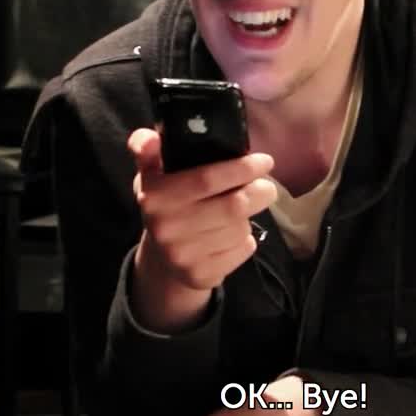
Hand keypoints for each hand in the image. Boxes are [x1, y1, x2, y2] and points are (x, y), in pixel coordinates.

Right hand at [127, 128, 277, 330]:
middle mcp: (165, 227)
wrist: (162, 258)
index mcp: (155, 195)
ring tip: (242, 211)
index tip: (264, 161)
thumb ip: (147, 148)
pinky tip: (233, 235)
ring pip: (240, 228)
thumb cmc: (167, 203)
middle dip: (259, 192)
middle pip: (234, 206)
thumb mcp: (153, 173)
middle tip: (267, 186)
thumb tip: (149, 139)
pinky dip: (246, 240)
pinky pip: (243, 250)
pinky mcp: (200, 276)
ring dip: (250, 217)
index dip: (240, 169)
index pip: (207, 179)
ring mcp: (182, 255)